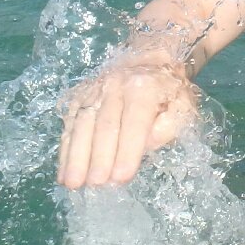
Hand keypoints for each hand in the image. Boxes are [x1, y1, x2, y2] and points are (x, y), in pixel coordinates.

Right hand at [56, 55, 201, 187]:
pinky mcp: (78, 97)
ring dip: (76, 156)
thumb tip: (146, 145)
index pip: (134, 122)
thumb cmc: (168, 93)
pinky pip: (69, 125)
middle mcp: (114, 86)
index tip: (121, 177)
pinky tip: (62, 172)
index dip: (127, 151)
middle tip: (95, 185)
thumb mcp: (182, 107)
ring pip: (82, 125)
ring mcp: (93, 91)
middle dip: (99, 158)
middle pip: (104, 125)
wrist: (147, 59)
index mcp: (143, 88)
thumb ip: (168, 127)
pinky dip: (65, 150)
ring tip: (73, 183)